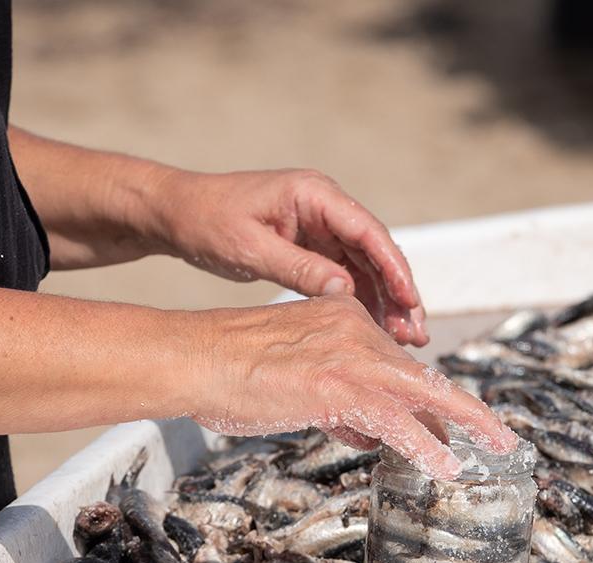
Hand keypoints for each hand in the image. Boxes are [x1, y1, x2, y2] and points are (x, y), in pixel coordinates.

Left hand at [150, 168, 428, 345]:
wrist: (177, 212)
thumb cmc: (206, 220)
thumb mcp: (249, 248)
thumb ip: (297, 267)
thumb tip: (343, 291)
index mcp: (313, 193)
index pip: (367, 231)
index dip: (394, 268)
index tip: (410, 301)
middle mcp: (324, 204)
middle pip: (375, 251)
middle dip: (398, 293)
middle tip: (415, 334)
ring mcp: (320, 224)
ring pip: (366, 266)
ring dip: (384, 301)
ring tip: (402, 339)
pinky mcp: (311, 244)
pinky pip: (346, 273)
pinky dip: (361, 300)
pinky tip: (373, 328)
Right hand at [186, 295, 520, 478]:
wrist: (194, 358)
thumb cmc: (230, 372)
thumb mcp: (294, 381)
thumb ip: (337, 401)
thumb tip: (368, 432)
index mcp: (343, 320)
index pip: (397, 364)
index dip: (427, 400)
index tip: (450, 422)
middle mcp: (354, 330)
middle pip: (422, 374)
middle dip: (464, 408)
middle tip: (496, 433)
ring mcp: (349, 356)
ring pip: (423, 393)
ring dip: (465, 424)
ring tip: (496, 446)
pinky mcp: (338, 384)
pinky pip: (395, 419)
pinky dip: (424, 444)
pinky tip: (445, 464)